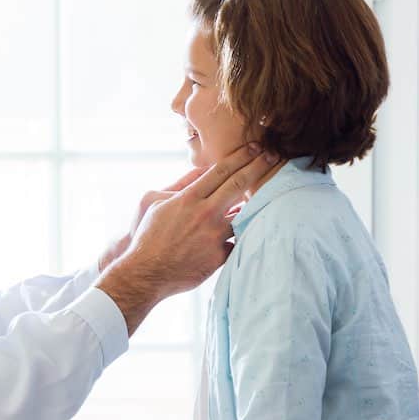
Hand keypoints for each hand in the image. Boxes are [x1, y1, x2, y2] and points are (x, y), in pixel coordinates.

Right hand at [96, 143, 275, 334]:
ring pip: (244, 214)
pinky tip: (251, 230)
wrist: (145, 272)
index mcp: (188, 198)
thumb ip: (179, 185)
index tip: (255, 147)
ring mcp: (213, 236)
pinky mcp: (218, 257)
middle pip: (238, 184)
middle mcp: (204, 214)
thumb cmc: (147, 236)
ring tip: (268, 195)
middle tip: (273, 155)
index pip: (220, 170)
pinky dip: (242, 236)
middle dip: (258, 166)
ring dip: (255, 203)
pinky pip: (237, 242)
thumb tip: (200, 172)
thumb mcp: (154, 202)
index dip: (241, 156)